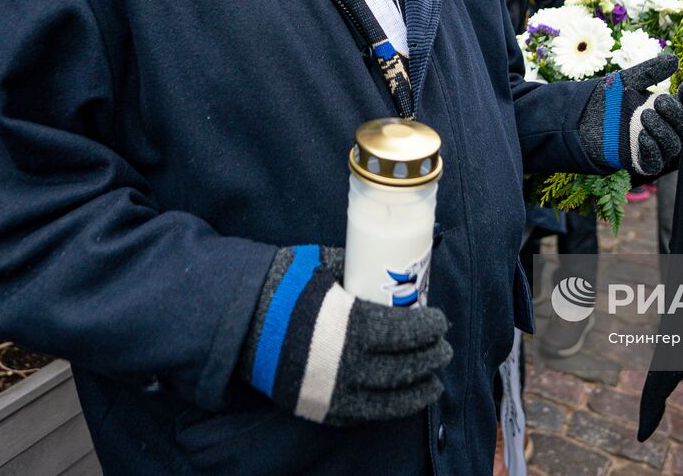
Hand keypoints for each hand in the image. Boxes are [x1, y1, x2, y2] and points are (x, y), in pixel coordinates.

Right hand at [244, 246, 451, 425]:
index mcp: (351, 325)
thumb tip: (387, 268)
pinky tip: (401, 400)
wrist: (238, 322)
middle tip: (443, 348)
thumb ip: (356, 269)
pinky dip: (387, 409)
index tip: (440, 320)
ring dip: (418, 391)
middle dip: (431, 358)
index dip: (430, 328)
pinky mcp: (320, 411)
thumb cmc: (283, 288)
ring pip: (389, 400)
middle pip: (404, 367)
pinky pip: (363, 417)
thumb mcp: (323, 266)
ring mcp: (333, 392)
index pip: (406, 331)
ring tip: (434, 381)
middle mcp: (346, 364)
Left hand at [577, 50, 682, 176]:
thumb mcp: (628, 81)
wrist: (583, 119)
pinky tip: (642, 136)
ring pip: (673, 145)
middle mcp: (667, 130)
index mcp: (669, 111)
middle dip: (677, 114)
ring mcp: (656, 147)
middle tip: (660, 101)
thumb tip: (673, 60)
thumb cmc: (611, 99)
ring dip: (663, 130)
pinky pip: (655, 162)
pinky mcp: (641, 162)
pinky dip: (652, 149)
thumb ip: (649, 72)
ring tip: (645, 115)